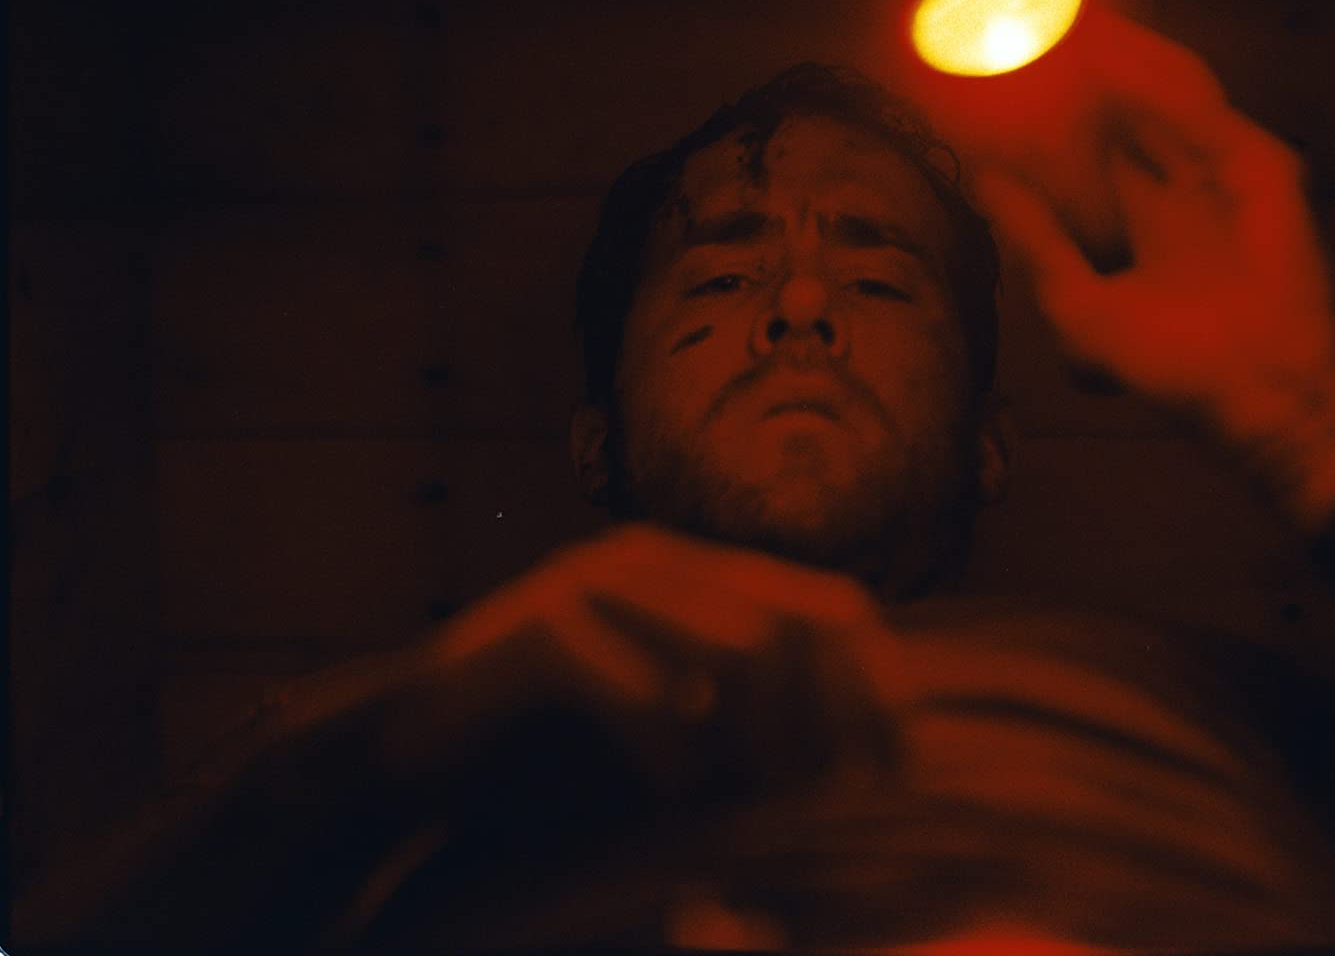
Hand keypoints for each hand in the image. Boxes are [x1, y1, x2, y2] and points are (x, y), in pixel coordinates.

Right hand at [403, 523, 910, 800]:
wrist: (405, 751)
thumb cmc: (549, 755)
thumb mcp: (676, 742)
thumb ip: (753, 734)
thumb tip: (871, 771)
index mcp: (700, 575)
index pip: (834, 609)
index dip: (877, 691)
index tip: (893, 779)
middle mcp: (657, 562)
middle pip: (796, 622)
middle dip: (820, 725)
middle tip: (817, 808)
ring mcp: (593, 585)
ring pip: (731, 646)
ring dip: (754, 743)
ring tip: (744, 809)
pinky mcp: (534, 631)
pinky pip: (639, 689)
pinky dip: (670, 755)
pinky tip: (672, 802)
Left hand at [971, 16, 1334, 525]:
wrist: (1249, 391)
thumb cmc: (1169, 365)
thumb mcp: (1076, 302)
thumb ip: (1033, 237)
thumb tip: (982, 178)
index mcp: (1143, 218)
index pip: (1091, 143)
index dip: (1051, 109)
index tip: (999, 74)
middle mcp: (1183, 187)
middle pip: (1127, 104)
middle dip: (1083, 67)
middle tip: (1026, 27)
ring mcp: (1224, 173)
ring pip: (1166, 91)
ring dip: (1118, 56)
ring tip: (1065, 23)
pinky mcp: (1261, 168)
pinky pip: (1201, 110)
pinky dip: (1155, 83)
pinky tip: (1109, 60)